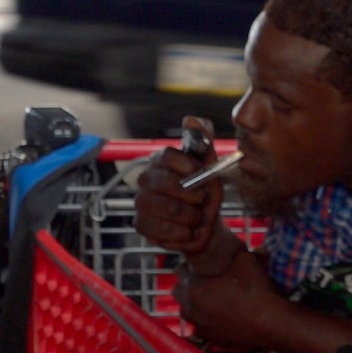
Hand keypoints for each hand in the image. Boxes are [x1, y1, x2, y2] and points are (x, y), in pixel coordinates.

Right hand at [133, 116, 223, 254]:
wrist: (202, 227)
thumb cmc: (205, 195)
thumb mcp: (211, 167)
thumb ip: (204, 142)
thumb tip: (192, 119)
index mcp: (160, 161)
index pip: (166, 155)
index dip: (188, 167)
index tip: (203, 176)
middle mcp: (145, 178)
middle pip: (167, 184)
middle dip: (194, 196)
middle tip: (202, 201)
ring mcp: (140, 202)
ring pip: (169, 209)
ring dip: (191, 217)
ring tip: (196, 217)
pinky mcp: (140, 224)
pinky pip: (164, 230)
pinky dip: (183, 233)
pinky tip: (186, 230)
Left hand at [173, 249, 280, 349]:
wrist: (270, 322)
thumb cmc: (256, 289)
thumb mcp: (245, 260)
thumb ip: (233, 251)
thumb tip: (232, 244)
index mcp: (192, 285)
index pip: (179, 270)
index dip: (189, 265)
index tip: (199, 264)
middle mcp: (190, 306)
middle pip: (178, 291)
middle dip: (187, 284)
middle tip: (204, 280)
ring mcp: (198, 324)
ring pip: (186, 310)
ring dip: (194, 303)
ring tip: (210, 298)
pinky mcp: (209, 338)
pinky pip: (199, 326)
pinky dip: (204, 321)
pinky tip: (217, 316)